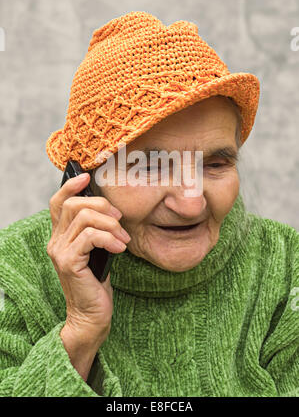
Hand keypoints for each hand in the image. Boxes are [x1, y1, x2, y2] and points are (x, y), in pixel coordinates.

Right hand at [47, 172, 130, 346]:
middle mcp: (55, 241)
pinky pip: (91, 237)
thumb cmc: (96, 282)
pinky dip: (110, 239)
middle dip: (102, 206)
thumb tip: (110, 209)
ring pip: (85, 218)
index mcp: (61, 236)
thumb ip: (95, 230)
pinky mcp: (69, 262)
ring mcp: (60, 251)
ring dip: (111, 225)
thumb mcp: (96, 251)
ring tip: (123, 239)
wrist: (91, 315)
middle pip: (75, 205)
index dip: (71, 186)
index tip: (87, 177)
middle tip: (120, 220)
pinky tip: (120, 249)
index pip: (58, 202)